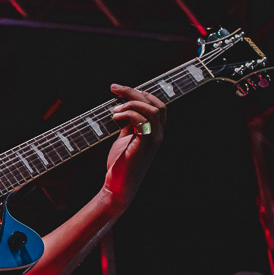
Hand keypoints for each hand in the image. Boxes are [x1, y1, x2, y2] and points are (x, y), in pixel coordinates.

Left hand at [102, 85, 167, 206]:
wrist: (118, 186)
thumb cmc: (120, 164)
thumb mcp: (125, 139)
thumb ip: (129, 125)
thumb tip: (124, 109)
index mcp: (155, 132)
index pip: (157, 105)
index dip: (141, 94)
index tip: (121, 90)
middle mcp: (158, 134)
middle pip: (155, 103)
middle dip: (134, 92)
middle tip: (114, 88)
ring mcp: (154, 140)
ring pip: (152, 110)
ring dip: (132, 103)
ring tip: (115, 108)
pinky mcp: (145, 145)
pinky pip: (142, 121)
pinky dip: (128, 114)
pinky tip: (115, 116)